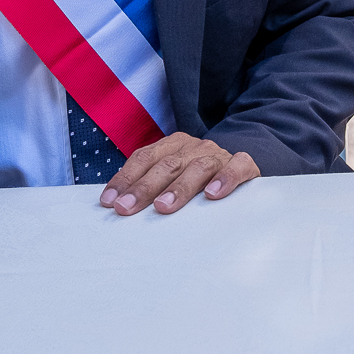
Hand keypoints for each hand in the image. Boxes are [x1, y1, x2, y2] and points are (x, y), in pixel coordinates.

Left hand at [99, 132, 258, 215]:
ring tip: (163, 207)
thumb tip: (117, 206)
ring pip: (198, 167)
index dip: (125, 179)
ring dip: (179, 188)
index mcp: (172, 146)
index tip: (109, 202)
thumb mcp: (172, 178)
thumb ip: (151, 186)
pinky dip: (225, 179)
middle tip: (127, 208)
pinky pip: (237, 167)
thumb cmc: (198, 181)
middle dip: (144, 187)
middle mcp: (193, 147)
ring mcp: (218, 155)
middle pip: (167, 164)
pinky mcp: (244, 165)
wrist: (242, 168)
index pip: (144, 158)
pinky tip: (213, 195)